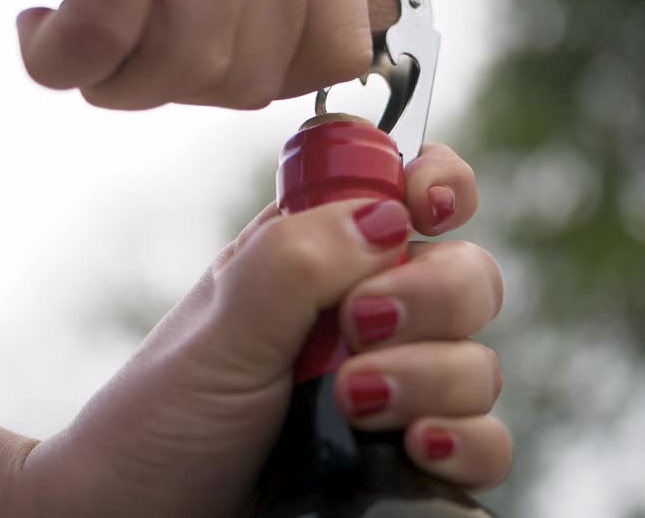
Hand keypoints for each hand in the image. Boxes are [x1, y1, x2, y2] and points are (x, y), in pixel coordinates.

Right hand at [0, 0, 371, 109]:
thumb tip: (255, 84)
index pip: (338, 50)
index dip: (250, 84)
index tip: (182, 68)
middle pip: (247, 78)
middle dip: (162, 89)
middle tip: (107, 48)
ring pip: (180, 64)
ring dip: (104, 80)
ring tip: (67, 36)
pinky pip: (103, 33)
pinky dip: (56, 60)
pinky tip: (36, 28)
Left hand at [15, 144, 510, 516]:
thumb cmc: (160, 422)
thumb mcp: (219, 329)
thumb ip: (296, 260)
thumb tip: (388, 213)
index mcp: (315, 258)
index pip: (402, 191)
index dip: (436, 184)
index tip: (429, 206)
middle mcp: (362, 316)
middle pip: (463, 273)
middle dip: (429, 297)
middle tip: (358, 329)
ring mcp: (392, 389)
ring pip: (477, 360)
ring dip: (431, 377)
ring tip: (353, 406)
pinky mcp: (406, 461)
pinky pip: (484, 440)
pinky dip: (464, 442)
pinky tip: (418, 449)